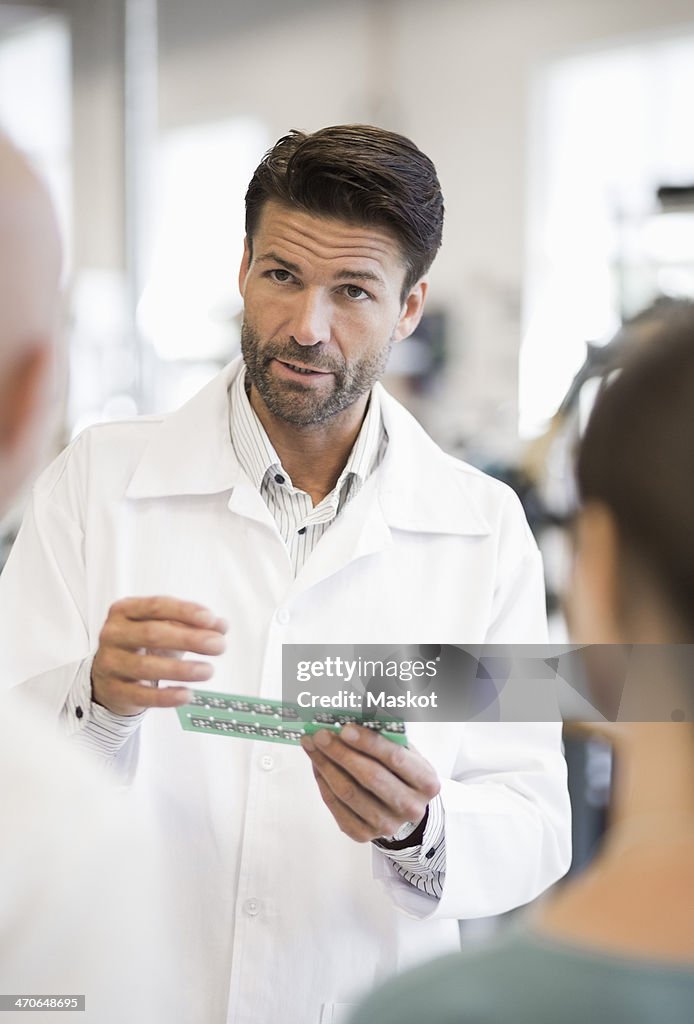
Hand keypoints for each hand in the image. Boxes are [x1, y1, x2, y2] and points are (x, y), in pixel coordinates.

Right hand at [91, 596, 227, 715]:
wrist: (109, 676)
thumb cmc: (142, 646)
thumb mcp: (166, 628)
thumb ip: (193, 624)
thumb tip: (221, 625)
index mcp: (124, 610)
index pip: (156, 605)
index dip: (185, 611)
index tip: (210, 619)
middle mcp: (113, 634)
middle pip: (152, 633)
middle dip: (190, 639)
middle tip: (218, 646)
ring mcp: (110, 663)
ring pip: (147, 666)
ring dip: (182, 669)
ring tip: (208, 671)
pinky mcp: (114, 690)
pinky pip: (142, 695)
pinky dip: (167, 696)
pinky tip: (187, 694)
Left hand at [301, 724, 439, 842]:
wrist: (404, 806)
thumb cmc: (401, 771)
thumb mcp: (405, 752)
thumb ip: (385, 738)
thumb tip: (351, 723)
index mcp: (426, 782)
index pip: (395, 758)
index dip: (368, 742)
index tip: (345, 729)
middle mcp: (410, 807)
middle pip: (369, 777)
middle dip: (341, 752)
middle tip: (321, 735)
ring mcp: (387, 825)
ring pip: (349, 793)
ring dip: (326, 766)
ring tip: (313, 746)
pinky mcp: (364, 834)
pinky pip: (337, 807)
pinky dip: (323, 783)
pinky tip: (318, 766)